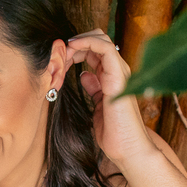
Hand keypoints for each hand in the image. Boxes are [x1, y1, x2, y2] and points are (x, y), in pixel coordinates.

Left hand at [66, 29, 154, 166]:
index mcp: (112, 76)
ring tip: (63, 52)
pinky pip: (104, 48)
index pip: (95, 50)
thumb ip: (94, 88)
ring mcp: (119, 71)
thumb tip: (84, 76)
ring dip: (78, 41)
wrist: (126, 147)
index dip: (76, 50)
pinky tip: (72, 49)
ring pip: (101, 39)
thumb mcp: (97, 105)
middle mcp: (117, 70)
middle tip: (59, 54)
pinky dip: (86, 43)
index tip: (59, 59)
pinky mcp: (117, 76)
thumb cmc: (113, 131)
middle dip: (76, 42)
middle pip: (98, 40)